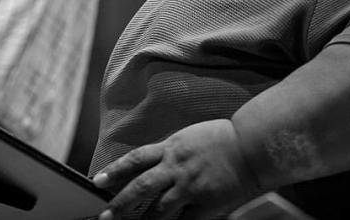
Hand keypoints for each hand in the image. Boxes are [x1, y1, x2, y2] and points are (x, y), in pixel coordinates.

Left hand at [92, 119, 259, 219]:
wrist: (252, 147)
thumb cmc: (224, 139)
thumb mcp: (190, 138)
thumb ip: (171, 153)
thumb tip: (153, 166)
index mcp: (171, 148)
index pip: (135, 159)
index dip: (115, 170)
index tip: (98, 180)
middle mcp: (176, 168)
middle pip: (140, 188)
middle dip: (119, 204)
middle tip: (104, 217)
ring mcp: (190, 188)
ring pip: (158, 211)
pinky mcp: (205, 205)